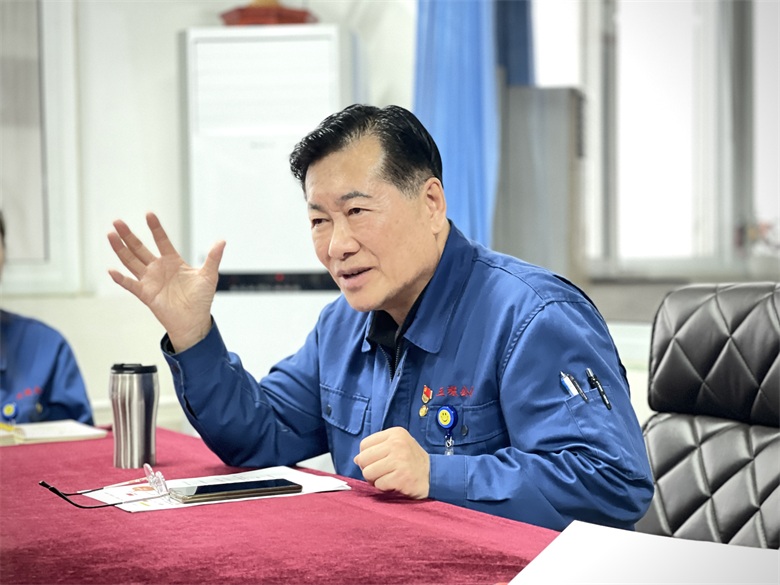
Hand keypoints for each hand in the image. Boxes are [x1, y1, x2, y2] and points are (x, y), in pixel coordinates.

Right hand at [107, 212, 224, 351]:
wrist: (194, 321)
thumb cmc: (201, 299)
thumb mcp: (208, 276)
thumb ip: (213, 257)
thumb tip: (222, 241)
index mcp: (173, 261)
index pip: (162, 241)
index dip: (156, 228)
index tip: (149, 214)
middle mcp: (158, 268)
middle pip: (139, 248)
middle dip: (128, 236)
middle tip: (117, 221)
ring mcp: (150, 280)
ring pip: (131, 262)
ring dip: (120, 250)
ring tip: (111, 235)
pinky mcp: (146, 294)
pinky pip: (130, 285)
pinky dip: (121, 279)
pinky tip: (111, 270)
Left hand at [353, 427, 429, 498]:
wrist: (433, 475)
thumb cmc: (412, 460)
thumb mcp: (398, 445)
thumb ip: (378, 448)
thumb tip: (357, 460)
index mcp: (395, 433)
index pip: (364, 444)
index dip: (366, 456)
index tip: (377, 461)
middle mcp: (397, 444)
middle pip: (363, 458)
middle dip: (368, 469)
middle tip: (379, 473)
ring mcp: (399, 461)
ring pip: (368, 473)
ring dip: (375, 480)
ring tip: (387, 478)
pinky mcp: (401, 477)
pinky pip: (379, 484)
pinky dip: (384, 487)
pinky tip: (394, 483)